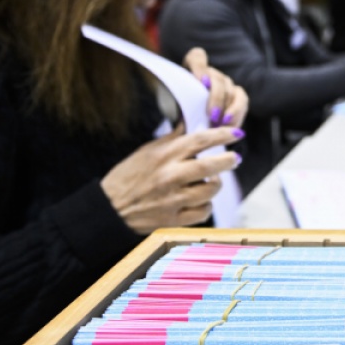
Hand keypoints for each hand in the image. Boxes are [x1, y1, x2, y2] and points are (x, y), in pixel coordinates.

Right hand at [102, 125, 243, 233]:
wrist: (108, 210)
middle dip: (229, 160)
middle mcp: (170, 176)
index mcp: (163, 156)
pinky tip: (201, 200)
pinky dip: (206, 205)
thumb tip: (193, 125)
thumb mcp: (146, 152)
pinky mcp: (173, 220)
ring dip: (216, 184)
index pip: (200, 140)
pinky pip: (203, 212)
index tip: (237, 133)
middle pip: (210, 165)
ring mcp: (173, 200)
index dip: (223, 135)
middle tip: (234, 158)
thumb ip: (171, 141)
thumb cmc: (128, 177)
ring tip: (212, 180)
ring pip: (210, 190)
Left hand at [182, 47, 248, 127]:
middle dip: (216, 97)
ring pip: (231, 90)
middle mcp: (210, 72)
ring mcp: (225, 82)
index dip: (200, 68)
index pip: (197, 57)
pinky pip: (242, 100)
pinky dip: (237, 113)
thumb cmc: (176, 112)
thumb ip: (176, 101)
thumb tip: (179, 109)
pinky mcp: (236, 95)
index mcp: (191, 67)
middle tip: (212, 115)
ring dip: (228, 108)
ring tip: (221, 124)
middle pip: (217, 78)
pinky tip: (230, 125)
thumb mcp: (171, 104)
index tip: (202, 82)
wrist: (185, 123)